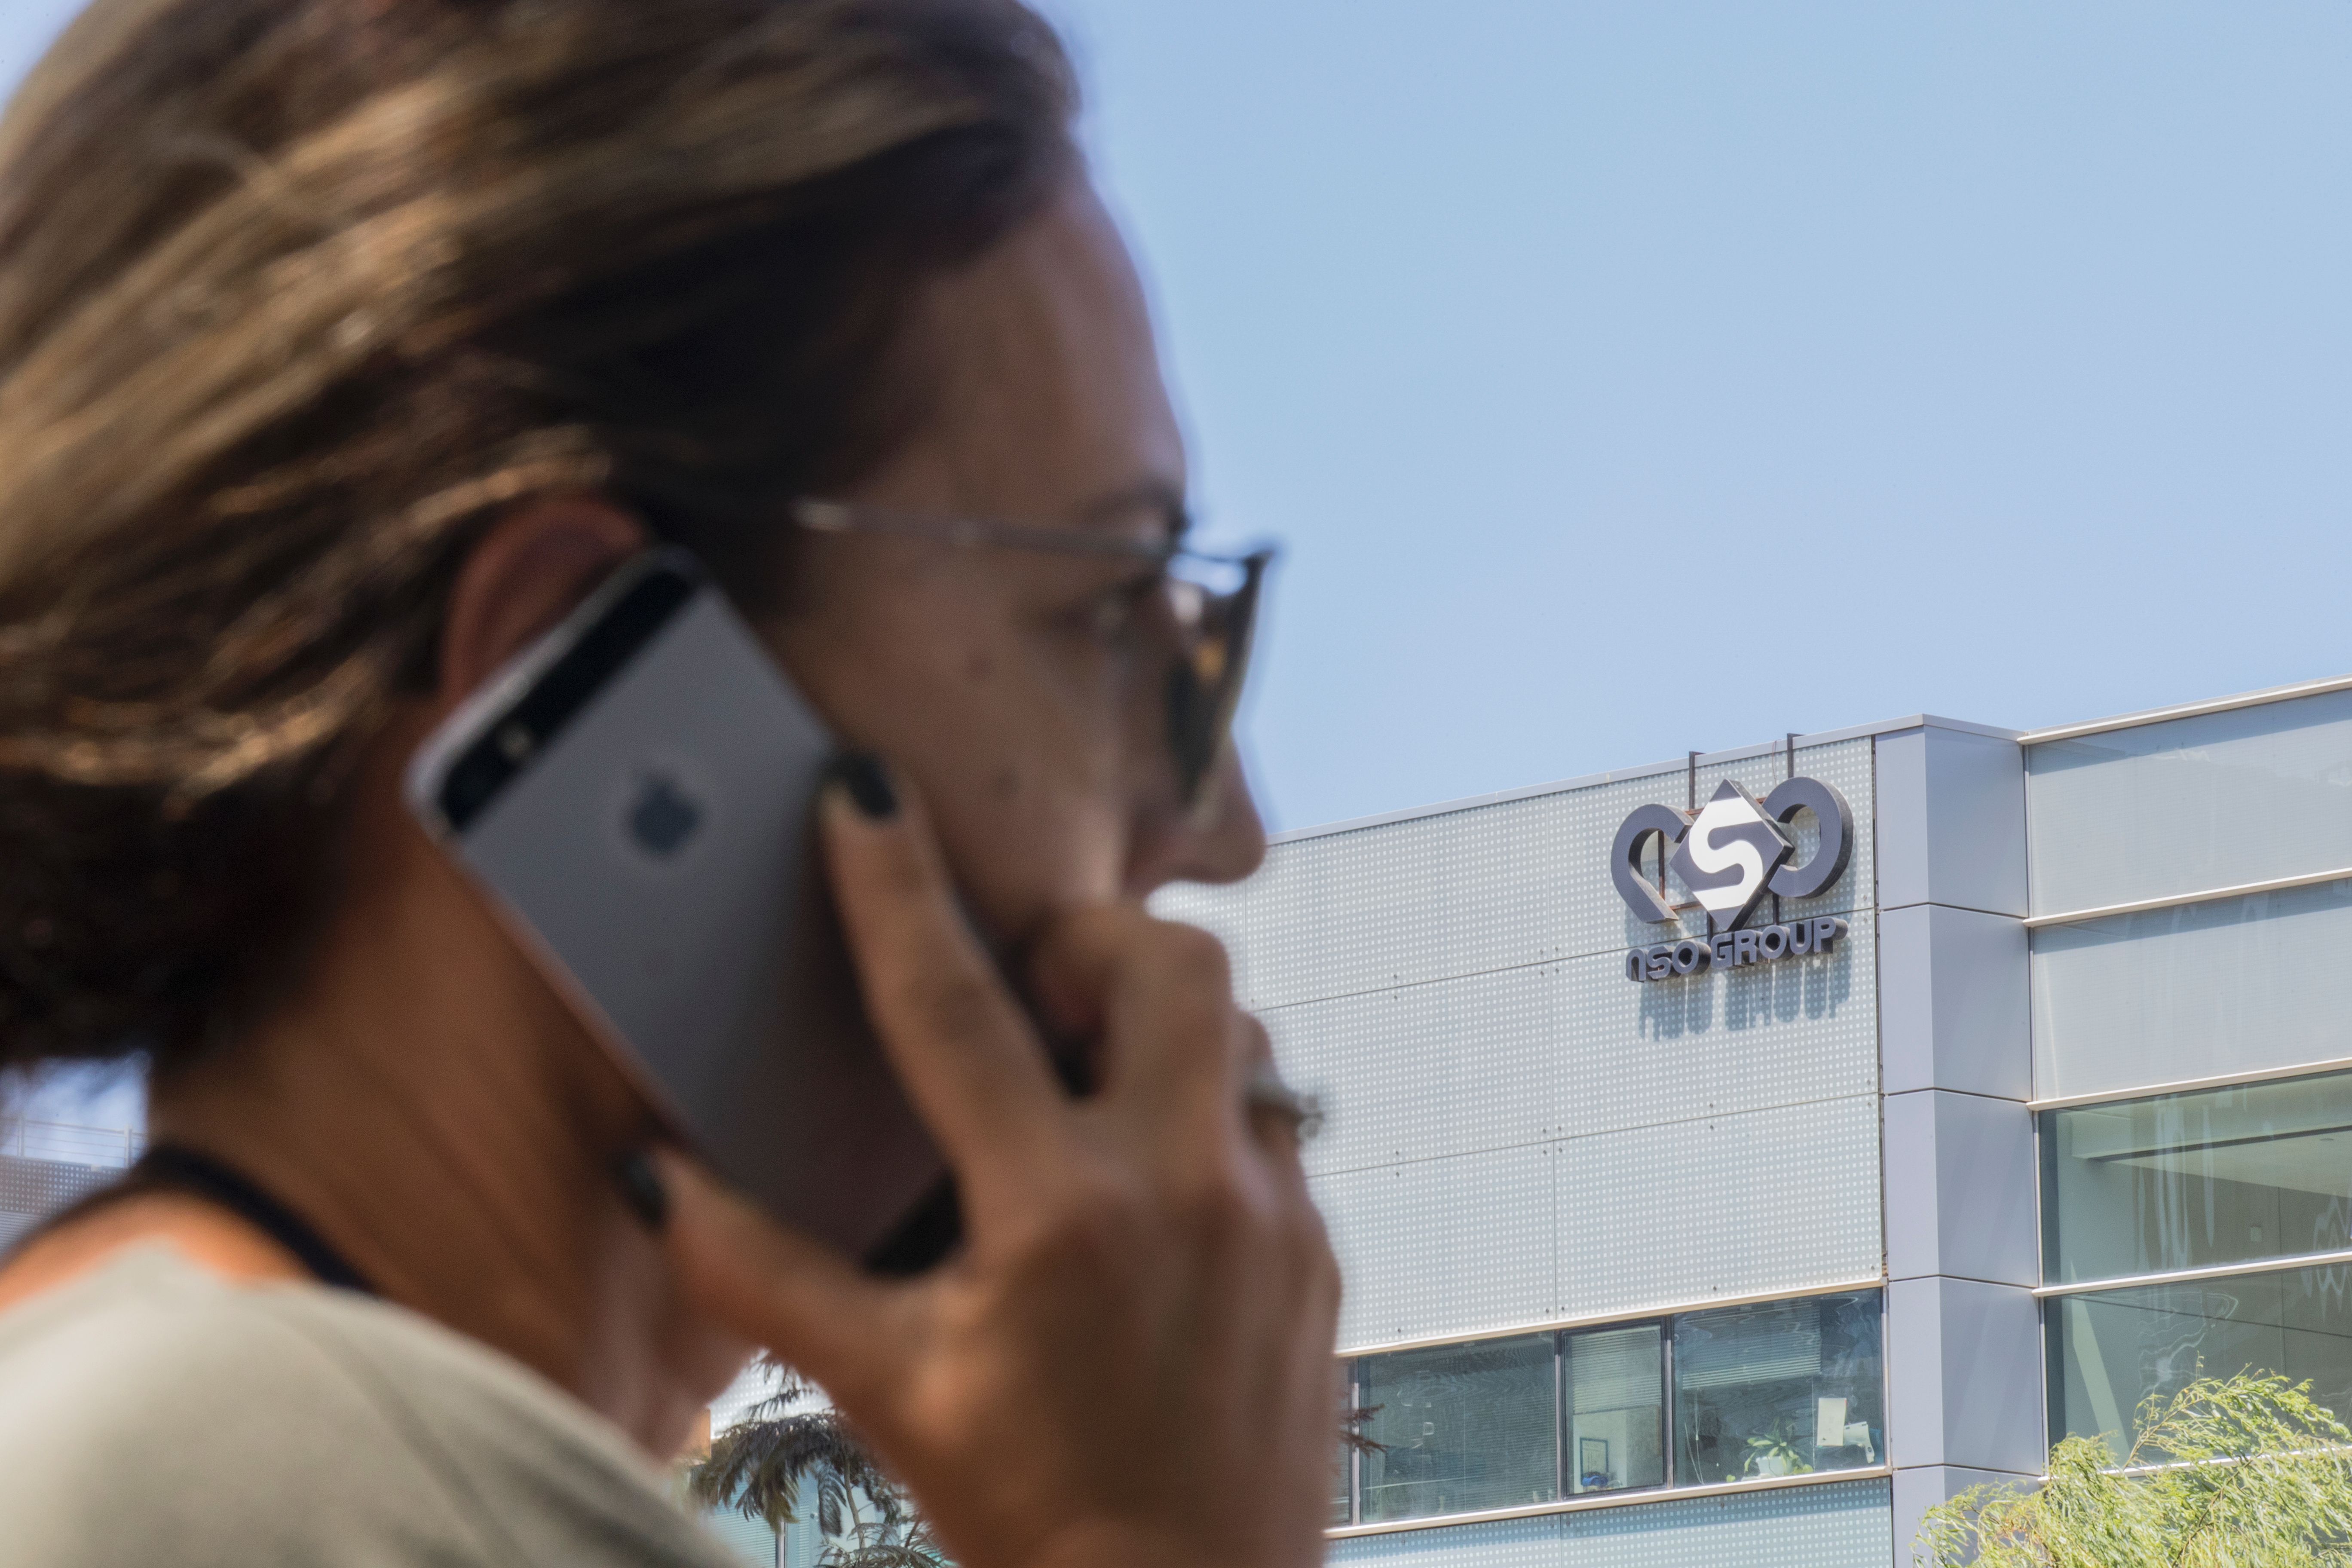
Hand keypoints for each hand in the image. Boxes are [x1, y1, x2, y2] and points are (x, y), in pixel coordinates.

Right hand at [661, 761, 1340, 1567]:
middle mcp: (1184, 1190)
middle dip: (1087, 936)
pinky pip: (1271, 1116)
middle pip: (1164, 960)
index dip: (893, 887)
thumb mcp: (889, 1388)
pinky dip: (1204, 1109)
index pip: (952, 1007)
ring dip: (1159, 1021)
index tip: (865, 792)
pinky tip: (1148, 1176)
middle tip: (1027, 987)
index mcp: (1057, 1215)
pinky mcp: (1319, 1247)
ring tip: (1086, 1079)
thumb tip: (658, 1182)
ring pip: (1239, 1025)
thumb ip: (766, 1273)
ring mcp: (1272, 1213)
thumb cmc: (1035, 1512)